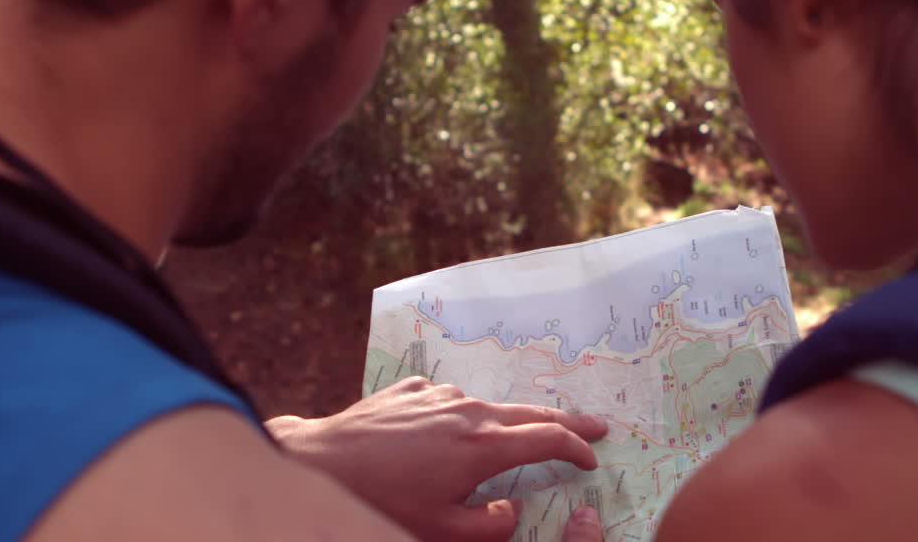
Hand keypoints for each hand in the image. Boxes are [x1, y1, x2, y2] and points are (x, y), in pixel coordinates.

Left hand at [266, 376, 608, 540]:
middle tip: (595, 426)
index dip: (577, 448)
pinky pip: (450, 402)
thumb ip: (492, 524)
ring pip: (488, 406)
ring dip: (509, 421)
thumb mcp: (443, 530)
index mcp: (484, 445)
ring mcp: (440, 394)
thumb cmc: (383, 500)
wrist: (322, 461)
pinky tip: (448, 435)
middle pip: (531, 412)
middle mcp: (468, 410)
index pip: (549, 440)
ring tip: (517, 436)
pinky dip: (462, 417)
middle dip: (567, 421)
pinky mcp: (413, 389)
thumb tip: (512, 507)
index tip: (592, 459)